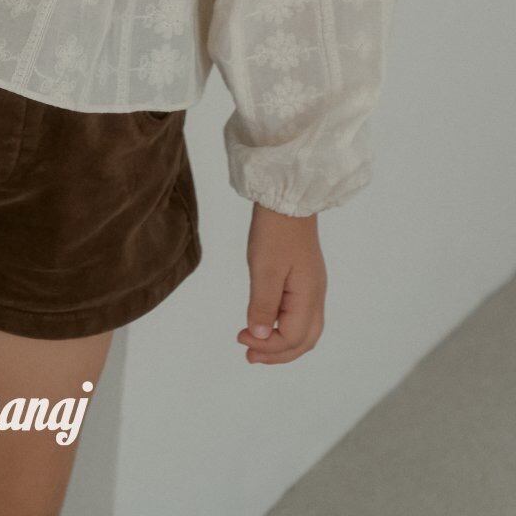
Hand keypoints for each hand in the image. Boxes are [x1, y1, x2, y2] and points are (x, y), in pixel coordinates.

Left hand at [237, 202, 326, 364]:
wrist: (287, 200)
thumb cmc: (275, 232)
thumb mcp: (264, 269)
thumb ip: (262, 305)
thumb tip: (259, 337)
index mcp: (309, 297)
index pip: (292, 338)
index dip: (267, 346)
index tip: (240, 339)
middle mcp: (316, 297)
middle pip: (304, 340)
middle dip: (278, 354)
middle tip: (249, 358)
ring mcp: (313, 288)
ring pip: (305, 330)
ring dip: (282, 344)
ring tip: (256, 348)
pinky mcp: (305, 279)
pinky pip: (300, 315)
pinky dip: (284, 327)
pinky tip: (267, 324)